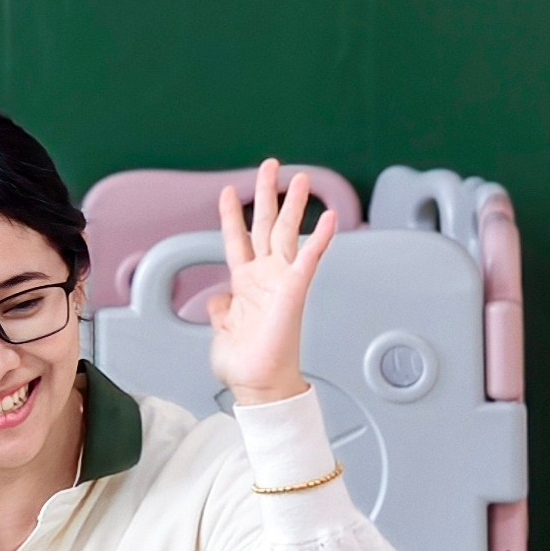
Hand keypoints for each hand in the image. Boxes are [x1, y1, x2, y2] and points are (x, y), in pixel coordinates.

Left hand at [208, 158, 339, 408]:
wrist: (258, 384)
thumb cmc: (244, 362)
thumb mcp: (221, 330)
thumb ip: (220, 309)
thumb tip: (218, 299)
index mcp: (245, 283)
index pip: (237, 240)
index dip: (230, 215)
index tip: (227, 191)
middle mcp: (264, 277)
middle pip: (266, 226)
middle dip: (268, 195)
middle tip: (272, 166)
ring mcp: (281, 281)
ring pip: (287, 233)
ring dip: (293, 205)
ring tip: (300, 178)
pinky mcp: (295, 291)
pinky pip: (310, 260)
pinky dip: (321, 238)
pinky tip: (331, 217)